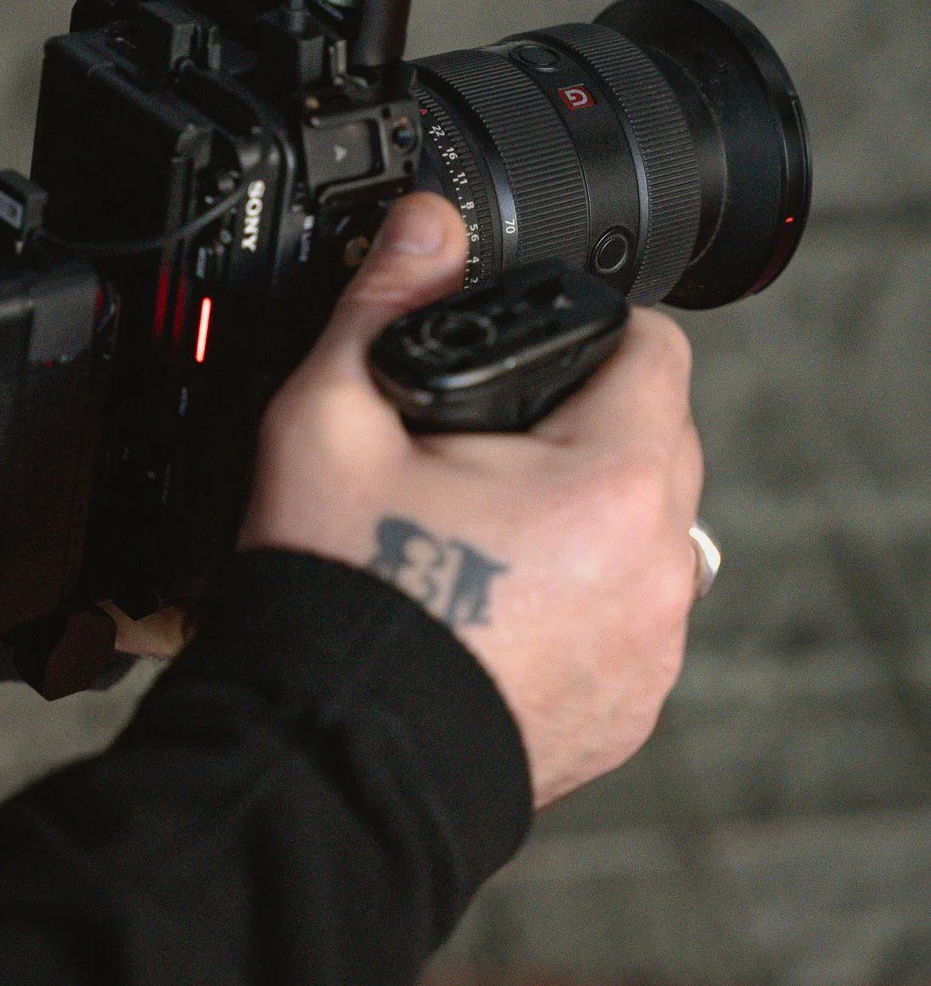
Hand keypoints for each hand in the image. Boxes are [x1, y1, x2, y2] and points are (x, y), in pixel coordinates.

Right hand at [240, 192, 703, 807]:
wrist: (326, 765)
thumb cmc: (334, 595)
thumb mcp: (331, 420)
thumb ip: (385, 303)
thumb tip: (426, 220)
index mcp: (611, 483)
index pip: (655, 350)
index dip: (593, 326)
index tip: (528, 345)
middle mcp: (660, 569)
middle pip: (657, 439)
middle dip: (586, 419)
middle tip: (487, 436)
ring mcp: (651, 652)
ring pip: (649, 532)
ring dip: (590, 511)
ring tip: (485, 522)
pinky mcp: (628, 710)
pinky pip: (631, 616)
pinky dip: (582, 596)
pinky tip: (494, 599)